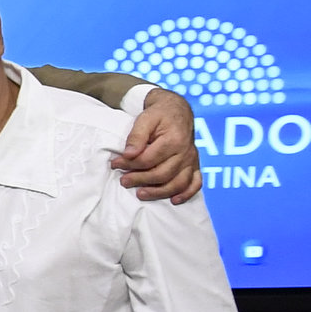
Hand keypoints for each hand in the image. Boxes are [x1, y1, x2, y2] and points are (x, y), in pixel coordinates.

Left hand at [115, 89, 201, 203]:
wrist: (177, 110)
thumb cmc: (159, 115)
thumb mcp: (145, 118)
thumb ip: (136, 136)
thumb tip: (128, 154)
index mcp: (174, 139)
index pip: (148, 159)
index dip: (129, 164)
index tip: (115, 164)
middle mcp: (186, 151)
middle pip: (162, 174)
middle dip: (140, 180)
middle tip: (123, 181)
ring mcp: (192, 160)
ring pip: (178, 182)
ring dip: (158, 192)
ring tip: (140, 194)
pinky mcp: (195, 164)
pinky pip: (195, 182)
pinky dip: (187, 194)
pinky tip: (174, 200)